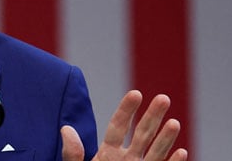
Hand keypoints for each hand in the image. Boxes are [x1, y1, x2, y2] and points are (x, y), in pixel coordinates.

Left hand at [61, 90, 187, 160]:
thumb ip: (72, 153)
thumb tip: (66, 129)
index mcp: (108, 153)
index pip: (119, 126)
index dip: (127, 110)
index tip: (136, 93)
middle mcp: (126, 159)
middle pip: (142, 133)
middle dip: (152, 116)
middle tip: (163, 98)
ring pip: (155, 151)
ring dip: (166, 138)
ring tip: (174, 122)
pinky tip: (182, 152)